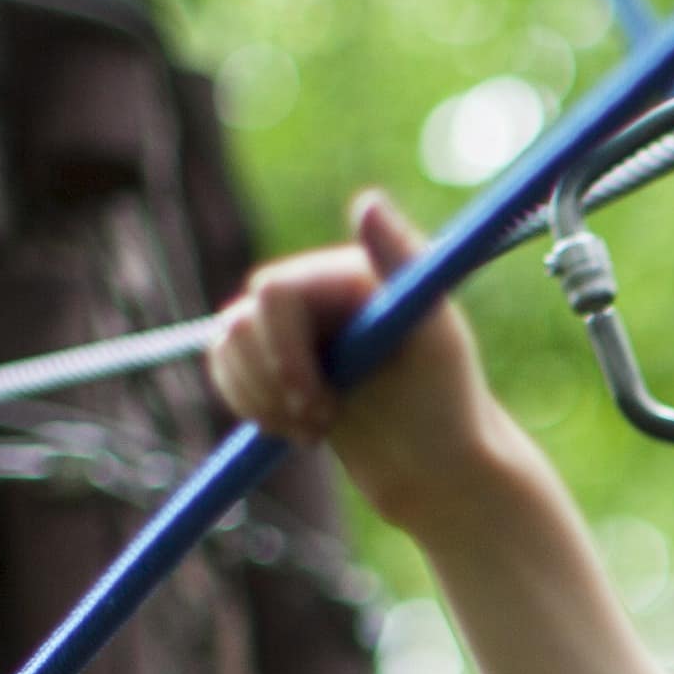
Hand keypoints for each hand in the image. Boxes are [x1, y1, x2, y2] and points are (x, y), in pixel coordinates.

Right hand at [207, 191, 509, 534]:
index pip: (276, 293)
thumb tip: (367, 202)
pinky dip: (251, 407)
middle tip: (321, 423)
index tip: (319, 403)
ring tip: (316, 431)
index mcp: (348, 274)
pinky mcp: (277, 362)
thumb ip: (402, 268)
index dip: (283, 350)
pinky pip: (225, 370)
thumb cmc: (448, 407)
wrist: (440, 470)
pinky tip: (299, 434)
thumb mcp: (435, 339)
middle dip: (273, 381)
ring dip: (261, 400)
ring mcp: (293, 327)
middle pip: (241, 322)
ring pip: (226, 347)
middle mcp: (315, 291)